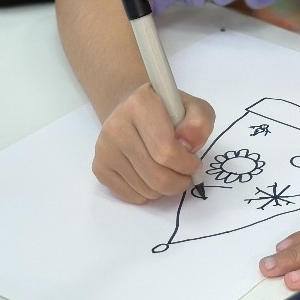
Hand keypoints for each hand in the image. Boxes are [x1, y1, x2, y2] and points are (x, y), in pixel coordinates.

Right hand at [92, 84, 213, 203]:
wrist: (135, 111)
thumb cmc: (169, 111)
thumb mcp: (195, 108)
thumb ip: (200, 123)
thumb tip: (188, 145)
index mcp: (141, 104)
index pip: (165, 150)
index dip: (187, 164)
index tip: (195, 163)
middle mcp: (116, 125)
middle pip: (155, 175)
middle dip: (178, 182)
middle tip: (187, 176)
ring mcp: (104, 148)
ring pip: (144, 189)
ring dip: (165, 188)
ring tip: (170, 171)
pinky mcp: (99, 166)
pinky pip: (130, 195)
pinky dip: (148, 193)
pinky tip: (152, 175)